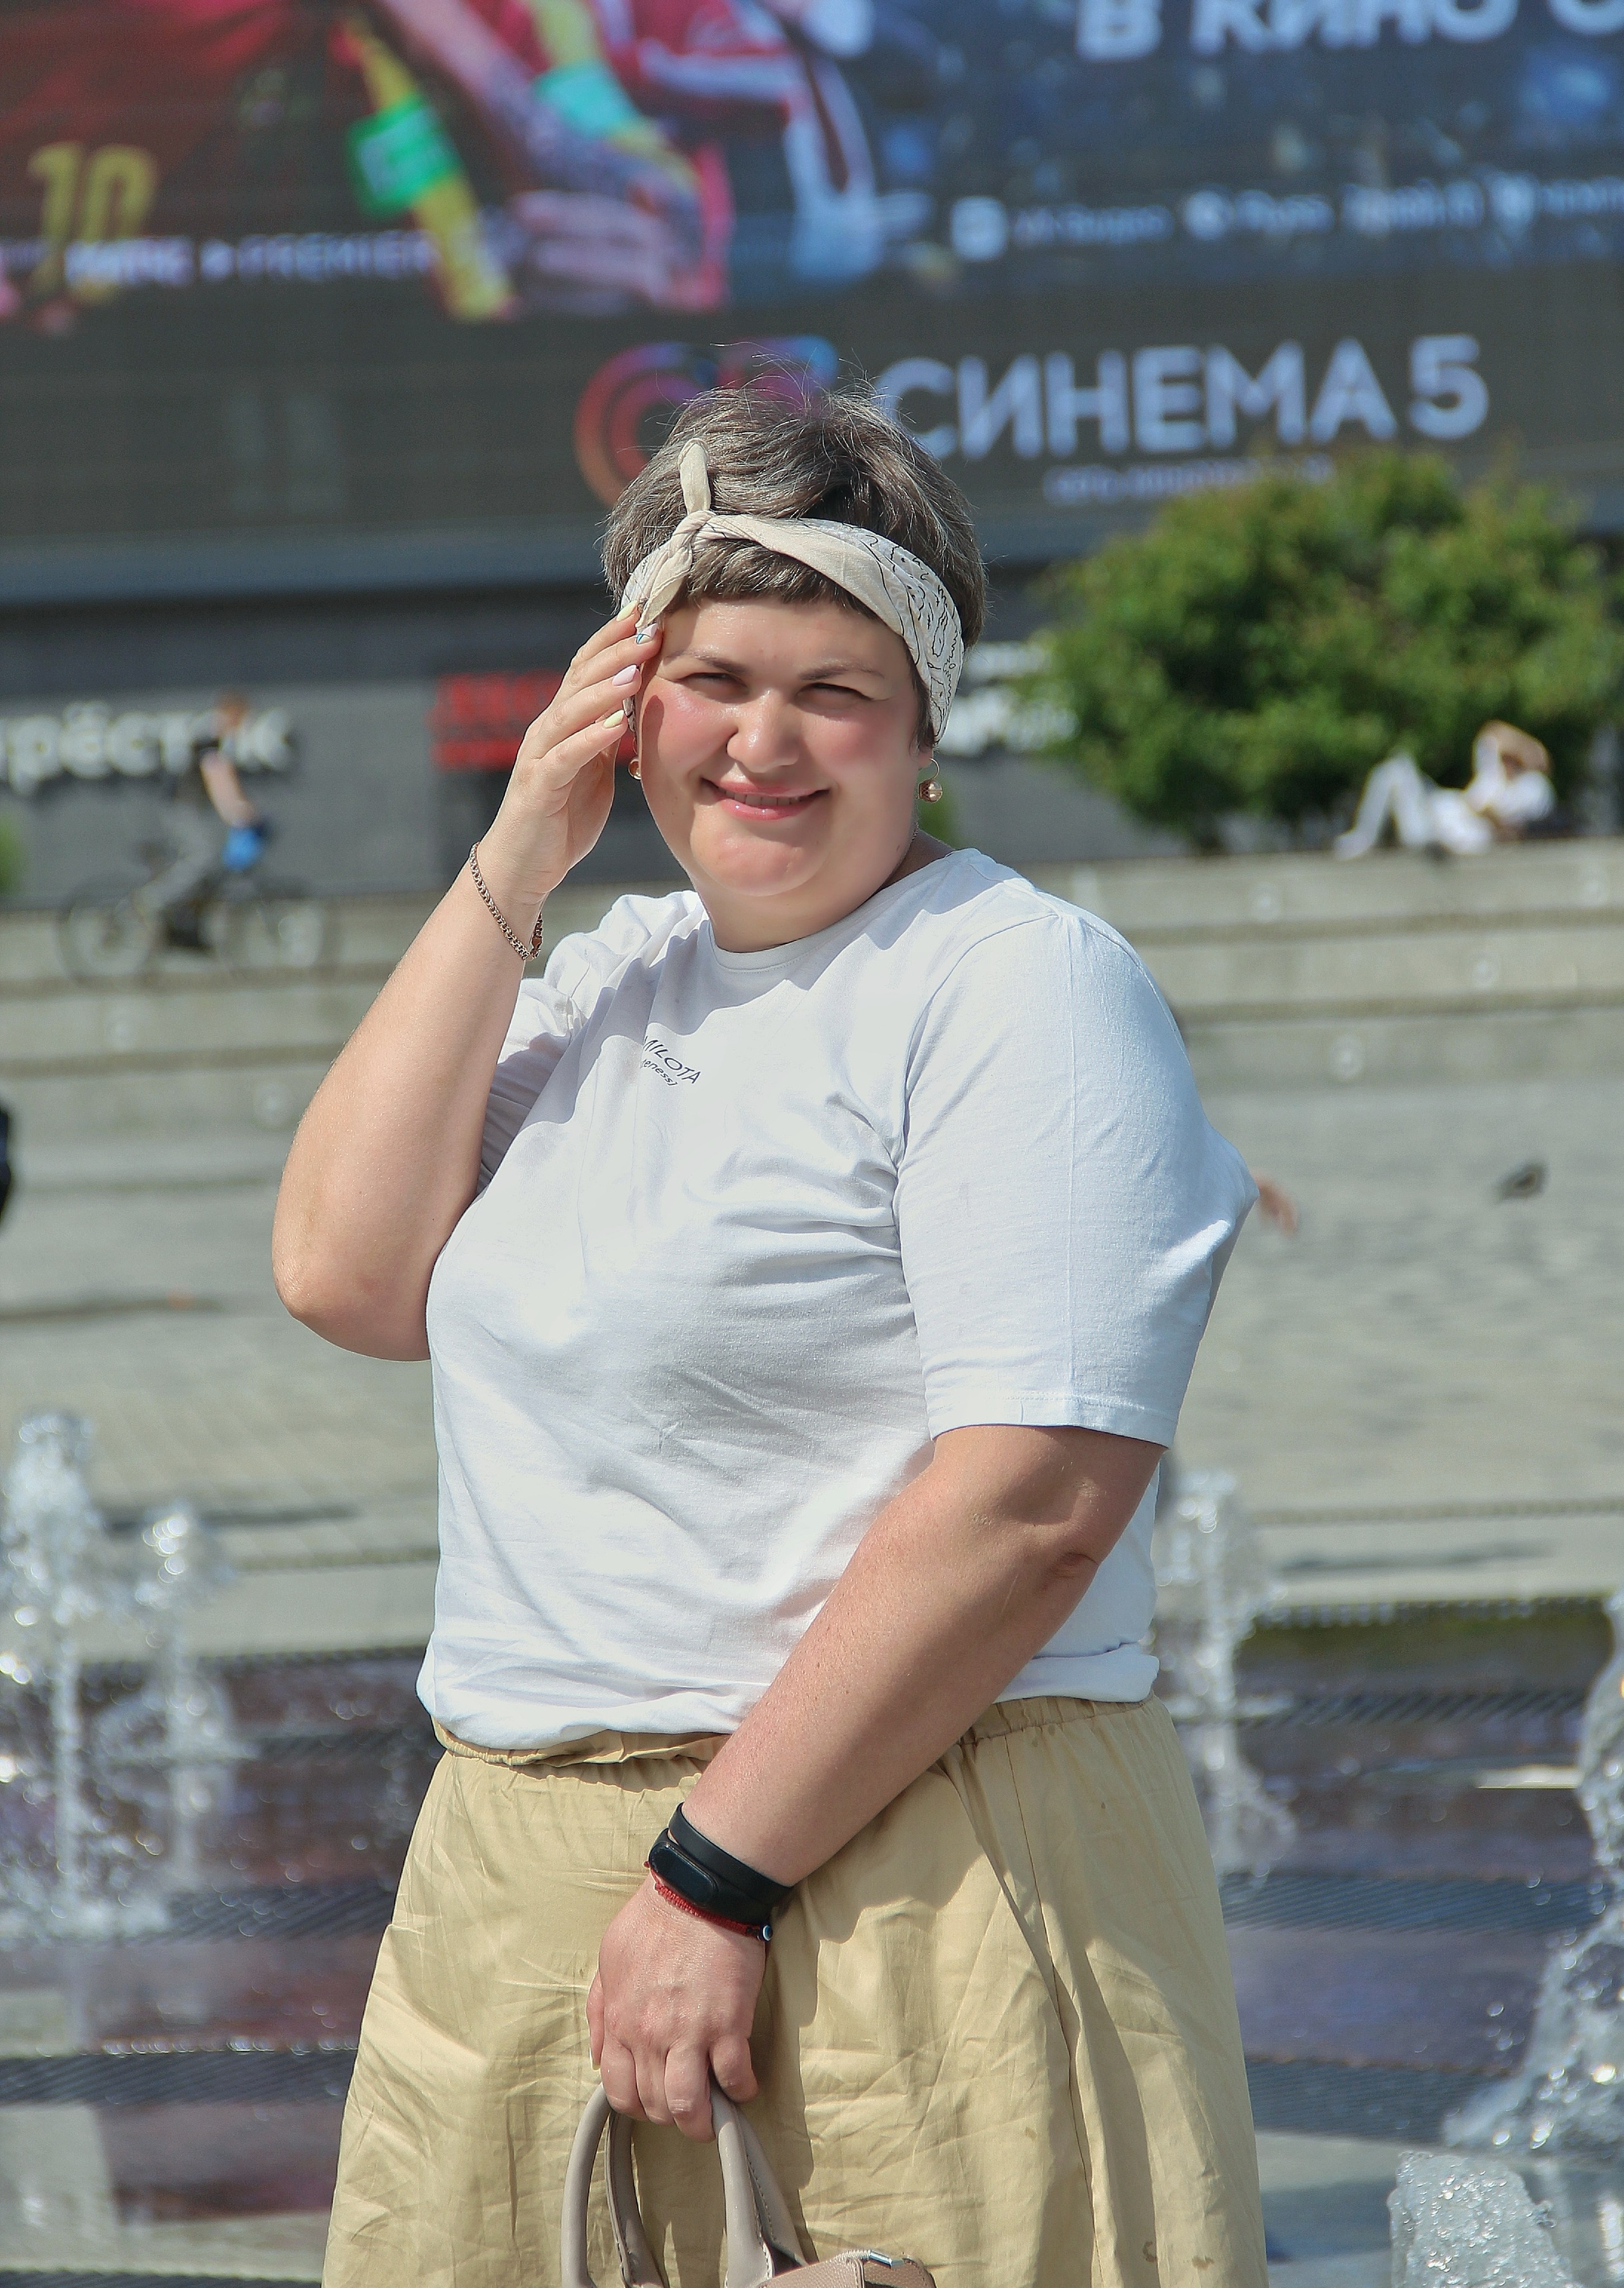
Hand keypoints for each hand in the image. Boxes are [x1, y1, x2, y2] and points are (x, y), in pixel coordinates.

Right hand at [477, 610, 660, 917]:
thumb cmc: (562, 819)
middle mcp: (547, 730)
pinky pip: (565, 757)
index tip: (646, 614)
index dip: (612, 639)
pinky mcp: (539, 787)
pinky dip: (590, 739)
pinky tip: (616, 726)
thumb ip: (609, 739)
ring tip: (635, 669)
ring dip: (603, 689)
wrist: (525, 866)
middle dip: (614, 652)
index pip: (586, 669)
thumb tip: (636, 709)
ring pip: (570, 711)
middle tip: (649, 629)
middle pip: (579, 679)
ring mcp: (540, 756)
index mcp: (563, 723)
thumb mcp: (595, 771)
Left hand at [588, 1877, 764, 2141]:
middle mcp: (650, 2037)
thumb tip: (598, 2054)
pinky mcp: (728, 2025)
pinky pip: (734, 2078)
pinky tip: (744, 2083)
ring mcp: (689, 2034)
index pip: (619, 2092)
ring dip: (702, 2121)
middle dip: (671, 2117)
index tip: (654, 2100)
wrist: (699, 1892)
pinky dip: (741, 2090)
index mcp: (621, 2022)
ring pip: (689, 2108)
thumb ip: (601, 2011)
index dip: (637, 2106)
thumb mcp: (609, 1960)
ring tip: (715, 2112)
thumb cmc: (654, 1919)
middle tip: (687, 2104)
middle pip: (655, 2107)